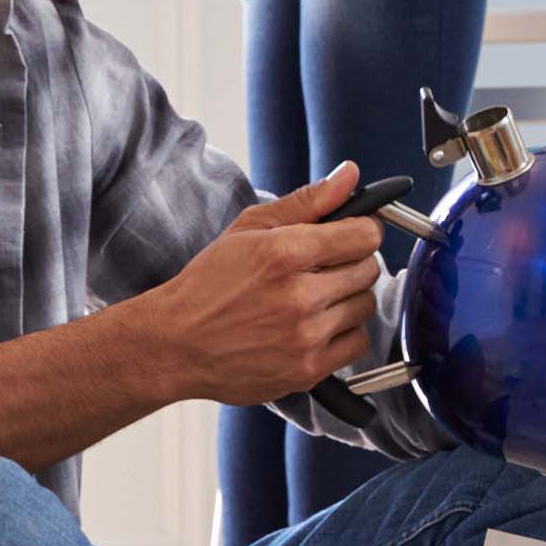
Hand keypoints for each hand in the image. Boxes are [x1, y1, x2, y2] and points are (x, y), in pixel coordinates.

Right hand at [147, 164, 382, 403]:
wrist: (177, 344)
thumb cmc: (209, 285)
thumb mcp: (249, 228)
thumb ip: (307, 201)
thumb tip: (350, 175)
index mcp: (284, 253)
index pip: (364, 235)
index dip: (362, 231)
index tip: (351, 235)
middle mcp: (299, 296)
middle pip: (369, 270)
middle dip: (351, 264)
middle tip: (323, 268)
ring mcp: (305, 336)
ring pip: (365, 306)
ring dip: (348, 299)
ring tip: (315, 298)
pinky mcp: (307, 370)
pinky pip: (358, 344)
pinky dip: (344, 334)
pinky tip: (316, 326)